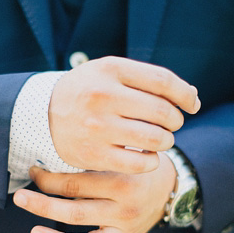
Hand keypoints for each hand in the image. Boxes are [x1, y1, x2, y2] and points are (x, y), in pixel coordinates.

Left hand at [12, 159, 175, 232]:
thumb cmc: (140, 168)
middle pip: (74, 213)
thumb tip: (49, 163)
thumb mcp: (122, 156)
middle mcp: (124, 211)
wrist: (171, 188)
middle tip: (20, 198)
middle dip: (42, 206)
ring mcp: (124, 232)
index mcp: (123, 184)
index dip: (47, 180)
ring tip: (34, 232)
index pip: (74, 185)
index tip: (33, 172)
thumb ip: (92, 160)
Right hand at [48, 55, 200, 173]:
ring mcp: (97, 127)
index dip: (185, 95)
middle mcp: (102, 96)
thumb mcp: (112, 74)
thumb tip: (192, 96)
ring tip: (161, 139)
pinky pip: (140, 163)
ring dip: (166, 141)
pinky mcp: (93, 154)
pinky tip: (147, 155)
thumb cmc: (90, 92)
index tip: (192, 104)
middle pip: (163, 112)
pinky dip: (151, 161)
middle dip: (176, 120)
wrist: (40, 116)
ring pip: (156, 139)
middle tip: (171, 124)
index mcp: (110, 70)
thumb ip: (150, 81)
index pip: (164, 81)